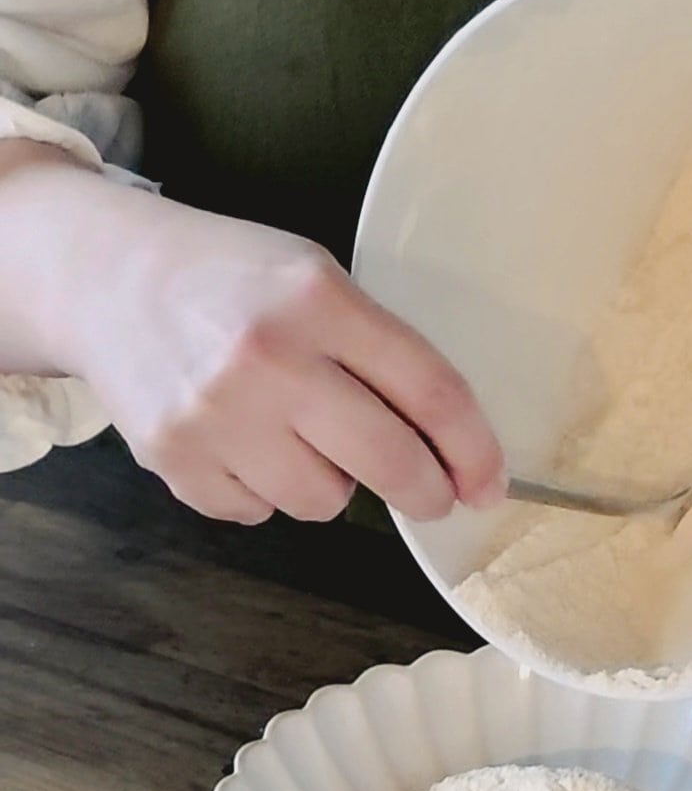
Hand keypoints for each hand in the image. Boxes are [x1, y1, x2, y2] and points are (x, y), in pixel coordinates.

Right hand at [1, 144, 504, 523]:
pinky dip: (265, 490)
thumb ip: (379, 352)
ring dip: (329, 482)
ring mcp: (216, 415)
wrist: (103, 278)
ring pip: (324, 501)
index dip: (473, 450)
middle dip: (426, 493)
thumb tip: (450, 449)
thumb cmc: (228, 279)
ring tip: (294, 432)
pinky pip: (260, 513)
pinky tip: (242, 441)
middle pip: (389, 462)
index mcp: (318, 299)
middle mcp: (268, 358)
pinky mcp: (175, 459)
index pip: (429, 391)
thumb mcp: (314, 277)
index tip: (489, 485)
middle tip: (431, 495)